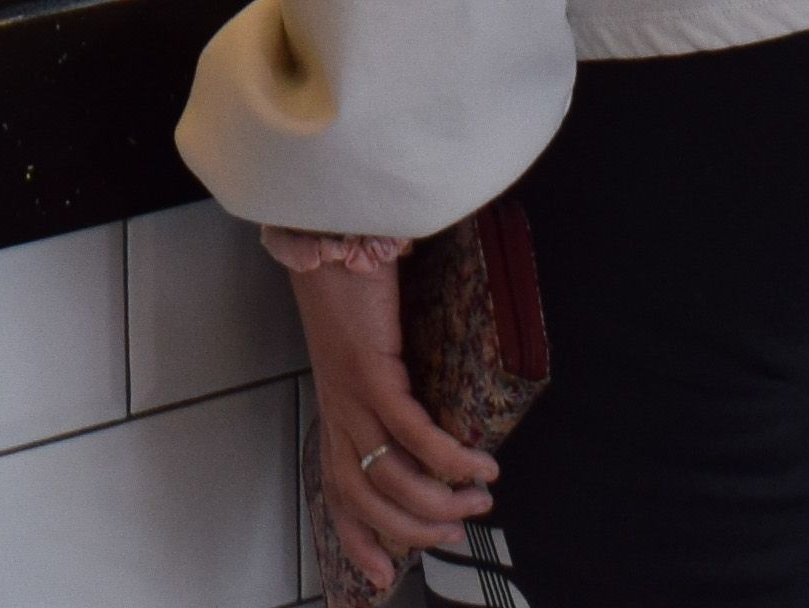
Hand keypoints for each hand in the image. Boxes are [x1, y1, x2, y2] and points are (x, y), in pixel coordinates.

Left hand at [292, 249, 496, 585]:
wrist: (329, 234)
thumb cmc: (353, 288)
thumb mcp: (367, 352)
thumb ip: (388, 389)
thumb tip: (431, 424)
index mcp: (334, 410)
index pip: (336, 490)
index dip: (356, 538)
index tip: (381, 575)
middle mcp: (338, 409)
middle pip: (367, 498)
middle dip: (414, 528)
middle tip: (457, 530)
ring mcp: (350, 392)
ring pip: (390, 475)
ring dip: (440, 499)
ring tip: (479, 499)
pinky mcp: (370, 369)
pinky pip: (412, 432)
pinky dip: (448, 457)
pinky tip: (478, 464)